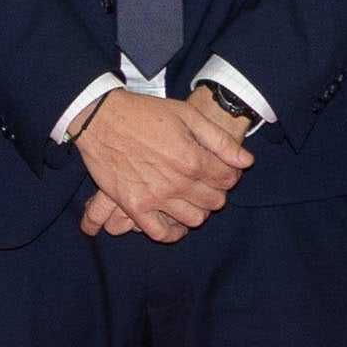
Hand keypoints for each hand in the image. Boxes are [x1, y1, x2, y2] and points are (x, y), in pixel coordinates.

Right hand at [72, 88, 251, 244]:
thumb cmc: (145, 113)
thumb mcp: (187, 115)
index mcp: (192, 158)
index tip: (222, 169)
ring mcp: (155, 197)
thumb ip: (219, 140)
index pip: (227, 179)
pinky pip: (160, 233)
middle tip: (206, 181)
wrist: (101, 118)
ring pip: (194, 219)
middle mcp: (176, 182)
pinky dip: (173, 232)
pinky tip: (176, 222)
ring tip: (191, 197)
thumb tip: (246, 162)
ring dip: (199, 209)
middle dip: (216, 191)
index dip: (230, 174)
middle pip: (214, 201)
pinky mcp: (134, 206)